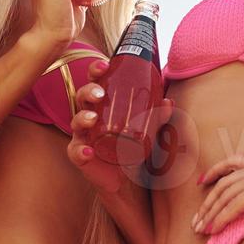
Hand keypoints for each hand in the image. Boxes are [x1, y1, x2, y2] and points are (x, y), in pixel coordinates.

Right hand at [68, 67, 174, 193]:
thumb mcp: (150, 129)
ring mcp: (84, 136)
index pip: (96, 81)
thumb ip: (159, 116)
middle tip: (100, 94)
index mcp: (104, 104)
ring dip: (82, 117)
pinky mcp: (81, 156)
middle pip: (82, 97)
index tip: (104, 65)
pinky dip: (80, 151)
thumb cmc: (135, 146)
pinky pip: (76, 152)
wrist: (129, 178)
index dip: (96, 70)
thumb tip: (168, 102)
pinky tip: (88, 151)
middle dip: (88, 91)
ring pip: (76, 121)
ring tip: (91, 118)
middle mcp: (90, 116)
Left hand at [191, 156, 243, 234]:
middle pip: (223, 184)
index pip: (233, 164)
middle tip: (196, 221)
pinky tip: (212, 230)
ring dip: (209, 214)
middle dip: (206, 203)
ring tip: (199, 229)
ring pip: (224, 196)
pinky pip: (232, 206)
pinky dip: (219, 219)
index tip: (201, 182)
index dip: (215, 172)